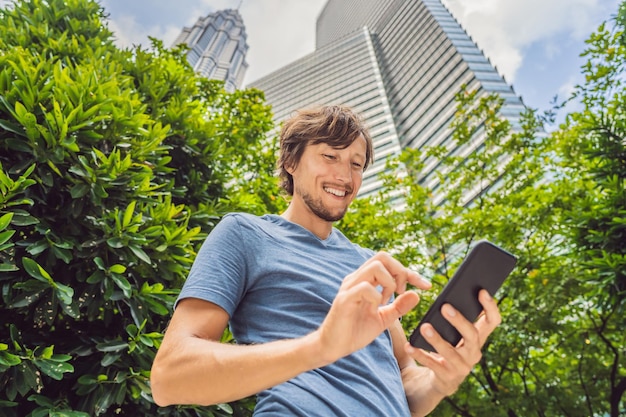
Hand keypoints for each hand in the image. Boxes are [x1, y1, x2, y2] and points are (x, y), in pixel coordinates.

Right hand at [314, 252, 430, 363]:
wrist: (333, 347)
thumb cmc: (355, 331)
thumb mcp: (383, 319)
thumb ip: (399, 307)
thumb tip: (417, 295)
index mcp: (365, 281)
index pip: (389, 263)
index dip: (410, 272)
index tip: (426, 286)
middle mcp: (356, 279)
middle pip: (382, 257)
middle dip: (400, 271)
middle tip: (401, 292)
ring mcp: (349, 288)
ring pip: (375, 267)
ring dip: (389, 283)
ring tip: (388, 300)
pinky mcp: (344, 300)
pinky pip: (364, 288)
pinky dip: (376, 297)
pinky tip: (375, 308)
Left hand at [405, 289, 500, 395]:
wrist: (440, 379)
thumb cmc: (446, 346)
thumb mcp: (453, 333)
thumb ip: (452, 316)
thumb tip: (442, 296)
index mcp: (478, 338)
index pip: (492, 321)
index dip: (490, 307)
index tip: (482, 291)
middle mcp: (473, 353)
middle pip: (472, 335)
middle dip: (459, 321)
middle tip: (445, 307)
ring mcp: (461, 367)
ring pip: (450, 352)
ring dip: (437, 339)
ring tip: (424, 327)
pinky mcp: (446, 376)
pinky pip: (432, 364)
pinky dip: (420, 354)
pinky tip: (409, 345)